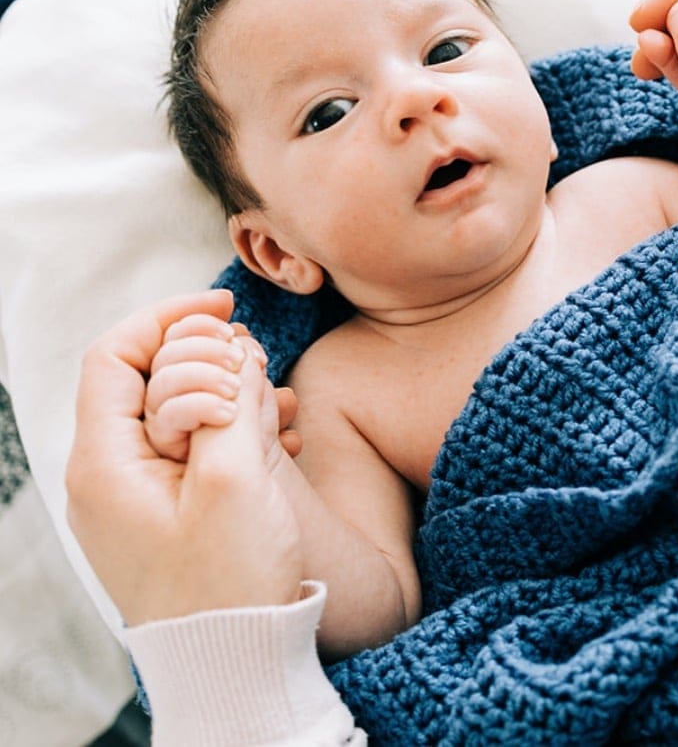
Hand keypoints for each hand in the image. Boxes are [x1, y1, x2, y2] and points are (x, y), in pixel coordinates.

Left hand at [67, 289, 301, 625]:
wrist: (234, 664)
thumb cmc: (229, 584)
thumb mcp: (235, 481)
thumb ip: (229, 403)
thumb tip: (231, 352)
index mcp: (106, 463)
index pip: (116, 354)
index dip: (169, 317)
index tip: (225, 304)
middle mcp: (110, 475)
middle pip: (148, 376)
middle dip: (208, 359)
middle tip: (260, 368)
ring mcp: (137, 496)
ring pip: (178, 410)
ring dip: (229, 394)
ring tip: (279, 404)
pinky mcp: (166, 512)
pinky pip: (194, 447)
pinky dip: (233, 429)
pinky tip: (280, 433)